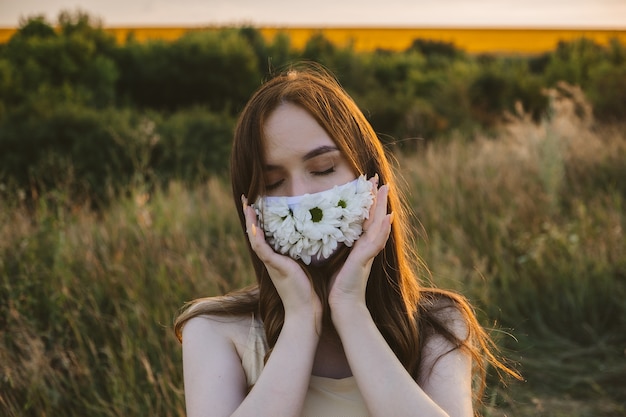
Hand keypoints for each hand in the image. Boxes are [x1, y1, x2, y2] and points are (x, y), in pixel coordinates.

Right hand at [242, 196, 321, 319]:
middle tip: (246, 198)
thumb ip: (308, 251)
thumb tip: (319, 235)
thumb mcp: (308, 264)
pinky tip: (254, 224)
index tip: (257, 202)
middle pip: (256, 233)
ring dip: (250, 221)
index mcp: (277, 257)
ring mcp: (271, 263)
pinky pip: (261, 249)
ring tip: (247, 204)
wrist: (306, 312)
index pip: (266, 234)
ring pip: (255, 238)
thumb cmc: (310, 290)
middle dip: (250, 215)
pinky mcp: (275, 267)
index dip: (260, 218)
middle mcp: (271, 259)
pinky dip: (256, 236)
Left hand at [328, 178, 393, 310]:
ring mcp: (368, 253)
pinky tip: (387, 217)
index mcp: (359, 246)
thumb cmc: (337, 286)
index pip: (365, 220)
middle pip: (375, 218)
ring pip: (378, 225)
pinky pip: (375, 241)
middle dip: (378, 199)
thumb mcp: (333, 261)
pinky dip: (383, 229)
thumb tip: (321, 235)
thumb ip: (332, 247)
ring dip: (382, 206)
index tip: (368, 187)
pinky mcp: (365, 260)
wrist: (343, 306)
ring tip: (385, 189)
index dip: (368, 204)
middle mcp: (366, 247)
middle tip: (381, 180)